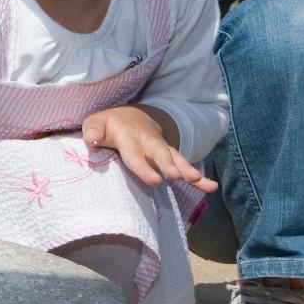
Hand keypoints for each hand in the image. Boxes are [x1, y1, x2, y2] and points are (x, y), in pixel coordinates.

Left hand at [82, 106, 216, 191]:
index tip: (156, 180)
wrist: (133, 115)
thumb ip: (92, 129)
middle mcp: (148, 141)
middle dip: (169, 165)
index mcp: (128, 135)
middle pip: (160, 154)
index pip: (135, 153)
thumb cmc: (110, 124)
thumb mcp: (96, 122)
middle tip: (178, 177)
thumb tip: (91, 139)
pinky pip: (185, 165)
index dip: (144, 167)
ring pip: (176, 158)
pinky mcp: (170, 156)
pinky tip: (211, 187)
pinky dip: (199, 177)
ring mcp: (161, 148)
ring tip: (198, 181)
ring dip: (187, 170)